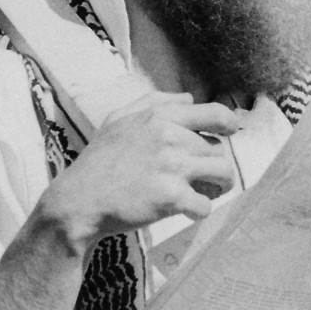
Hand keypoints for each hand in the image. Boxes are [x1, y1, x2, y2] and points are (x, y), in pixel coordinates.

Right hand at [37, 91, 240, 252]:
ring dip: (218, 187)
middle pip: (218, 150)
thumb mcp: (119, 119)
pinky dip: (199, 210)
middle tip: (198, 178)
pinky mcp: (172, 197)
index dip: (229, 124)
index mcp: (160, 117)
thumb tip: (190, 98)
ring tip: (203, 193)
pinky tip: (186, 211)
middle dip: (212, 166)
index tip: (231, 133)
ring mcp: (172, 167)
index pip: (215, 113)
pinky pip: (206, 204)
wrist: (79, 200)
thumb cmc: (98, 160)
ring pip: (223, 175)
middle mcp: (170, 137)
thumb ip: (155, 102)